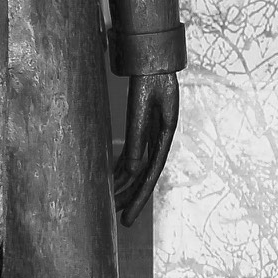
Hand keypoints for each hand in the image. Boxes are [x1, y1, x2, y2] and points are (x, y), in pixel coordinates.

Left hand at [112, 71, 178, 226]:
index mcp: (164, 134)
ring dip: (126, 183)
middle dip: (133, 197)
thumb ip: (138, 137)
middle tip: (120, 220)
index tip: (127, 217)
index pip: (150, 174)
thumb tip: (131, 169)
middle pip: (145, 175)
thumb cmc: (150, 78)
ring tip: (112, 202)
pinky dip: (123, 166)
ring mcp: (152, 133)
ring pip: (138, 166)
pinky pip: (133, 152)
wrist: (153, 57)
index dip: (139, 198)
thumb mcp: (143, 107)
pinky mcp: (143, 127)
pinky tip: (113, 177)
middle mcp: (160, 137)